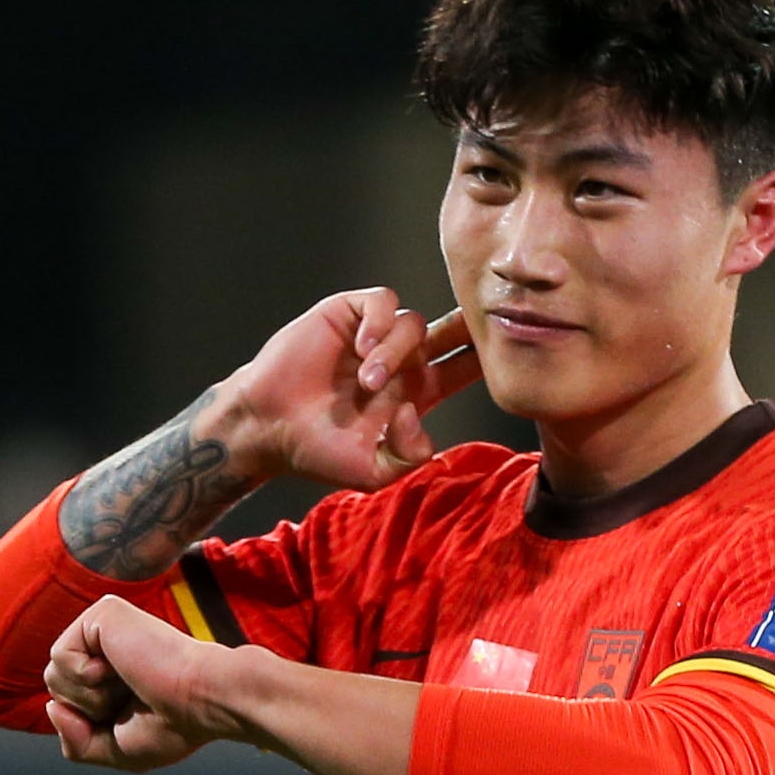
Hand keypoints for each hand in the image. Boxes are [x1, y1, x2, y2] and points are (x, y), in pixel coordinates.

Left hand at [42, 596, 234, 771]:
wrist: (205, 700)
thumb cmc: (174, 725)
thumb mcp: (116, 750)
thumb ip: (76, 742)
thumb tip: (52, 707)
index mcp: (112, 672)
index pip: (67, 702)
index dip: (89, 725)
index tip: (134, 717)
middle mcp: (106, 644)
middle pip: (56, 689)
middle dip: (88, 710)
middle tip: (134, 698)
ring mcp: (104, 625)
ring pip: (53, 675)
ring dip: (90, 696)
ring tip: (131, 682)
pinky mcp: (103, 613)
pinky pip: (60, 656)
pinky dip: (86, 676)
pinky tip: (121, 667)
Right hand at [227, 290, 481, 491]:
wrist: (267, 428)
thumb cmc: (319, 452)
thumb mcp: (372, 472)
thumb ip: (408, 456)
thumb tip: (416, 413)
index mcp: (417, 392)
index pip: (464, 369)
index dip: (485, 361)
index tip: (506, 360)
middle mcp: (402, 359)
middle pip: (452, 331)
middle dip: (469, 329)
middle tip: (482, 330)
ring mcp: (374, 335)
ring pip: (413, 323)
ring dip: (395, 351)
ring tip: (368, 381)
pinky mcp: (348, 314)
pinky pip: (381, 302)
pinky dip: (379, 322)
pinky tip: (363, 348)